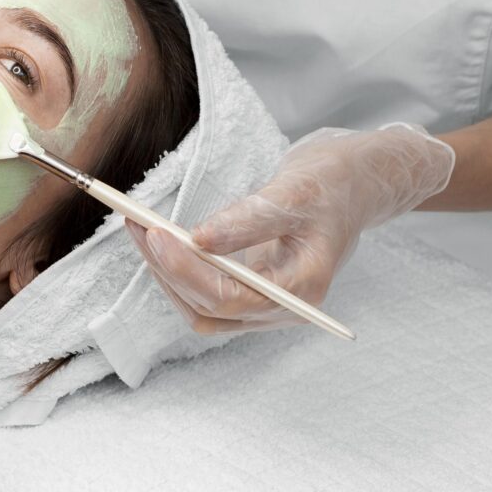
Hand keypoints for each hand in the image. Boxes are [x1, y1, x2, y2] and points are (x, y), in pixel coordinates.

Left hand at [126, 124, 455, 333]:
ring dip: (164, 271)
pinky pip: (203, 293)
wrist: (354, 183)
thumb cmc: (333, 183)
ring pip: (200, 307)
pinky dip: (175, 269)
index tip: (155, 235)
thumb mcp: (295, 190)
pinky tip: (156, 236)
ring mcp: (264, 301)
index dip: (188, 272)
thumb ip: (249, 219)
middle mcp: (282, 306)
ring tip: (138, 226)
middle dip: (167, 268)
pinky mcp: (249, 288)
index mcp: (302, 289)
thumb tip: (198, 239)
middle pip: (210, 308)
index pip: (232, 299)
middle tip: (137, 224)